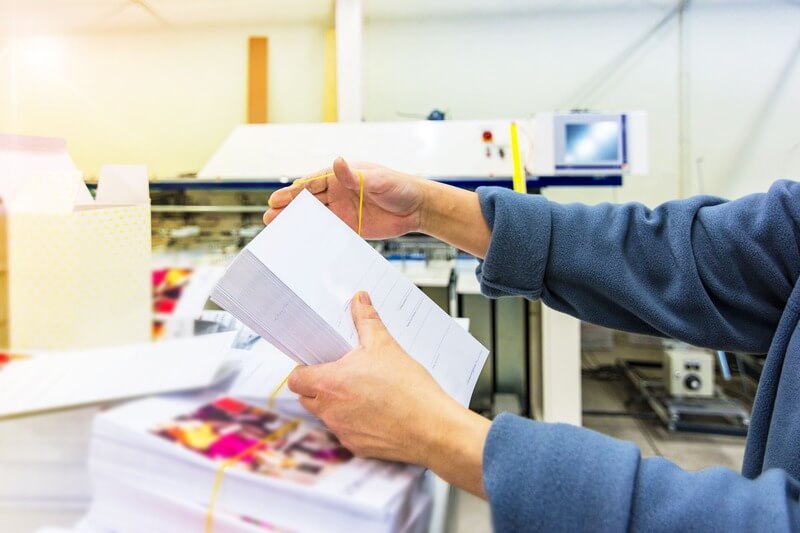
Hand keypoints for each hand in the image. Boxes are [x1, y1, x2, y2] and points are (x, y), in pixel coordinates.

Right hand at [264, 158, 427, 239]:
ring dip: (297, 222)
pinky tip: (302, 242)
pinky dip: (315, 236)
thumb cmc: (400, 186)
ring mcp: (344, 210)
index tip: (276, 199)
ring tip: (277, 229)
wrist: (418, 208)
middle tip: (269, 217)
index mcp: (341, 176)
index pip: (312, 184)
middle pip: (308, 201)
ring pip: (315, 216)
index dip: (293, 192)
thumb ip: (355, 175)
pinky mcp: (351, 226)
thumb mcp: (377, 179)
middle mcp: (339, 192)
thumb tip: (337, 162)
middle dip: (288, 208)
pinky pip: (329, 231)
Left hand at [287, 291, 489, 497]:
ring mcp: (342, 431)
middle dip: (318, 386)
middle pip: (307, 398)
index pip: (296, 379)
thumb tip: (359, 300)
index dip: (303, 369)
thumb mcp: (386, 346)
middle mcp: (330, 410)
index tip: (318, 363)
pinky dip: (355, 422)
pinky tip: (376, 412)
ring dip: (336, 404)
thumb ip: (367, 320)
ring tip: (364, 391)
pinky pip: (346, 432)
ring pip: (326, 416)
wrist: (432, 428)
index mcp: (331, 383)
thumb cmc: (409, 390)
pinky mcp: (357, 446)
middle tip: (341, 374)